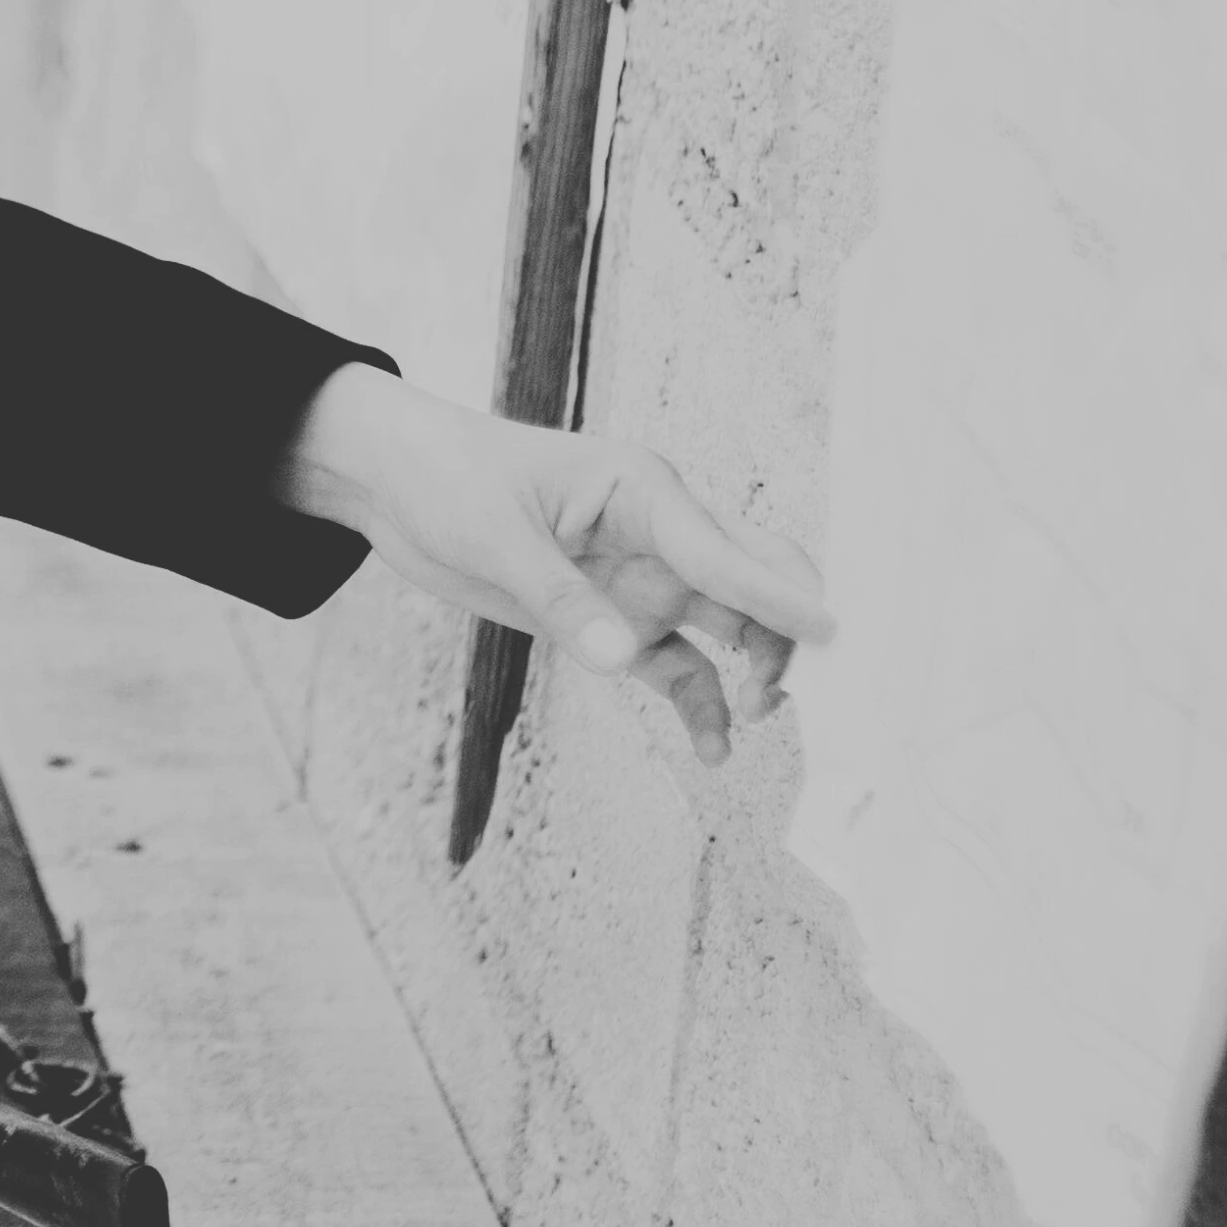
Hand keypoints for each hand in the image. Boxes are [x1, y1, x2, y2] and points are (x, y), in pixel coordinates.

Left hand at [276, 366, 831, 763]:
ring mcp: (644, 580)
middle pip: (753, 583)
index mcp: (642, 490)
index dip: (777, 595)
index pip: (722, 549)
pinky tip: (715, 748)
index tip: (835, 634)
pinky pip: (679, 668)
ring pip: (731, 630)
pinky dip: (703, 705)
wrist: (392, 482)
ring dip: (757, 672)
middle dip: (790, 631)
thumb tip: (622, 659)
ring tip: (755, 722)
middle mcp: (661, 534)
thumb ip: (560, 599)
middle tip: (807, 691)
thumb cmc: (447, 477)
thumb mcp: (495, 535)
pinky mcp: (615, 620)